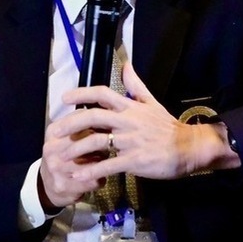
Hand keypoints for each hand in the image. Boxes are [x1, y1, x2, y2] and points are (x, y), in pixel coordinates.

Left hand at [39, 61, 238, 203]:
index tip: (64, 98)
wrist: (188, 148)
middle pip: (93, 116)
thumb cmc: (167, 127)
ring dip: (76, 149)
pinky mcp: (134, 160)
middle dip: (71, 122)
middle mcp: (127, 121)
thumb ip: (136, 85)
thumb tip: (126, 64)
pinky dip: (92, 170)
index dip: (82, 94)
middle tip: (54, 130)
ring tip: (61, 156)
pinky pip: (109, 165)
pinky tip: (78, 176)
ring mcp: (130, 141)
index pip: (102, 94)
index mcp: (130, 107)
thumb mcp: (152, 102)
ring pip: (98, 141)